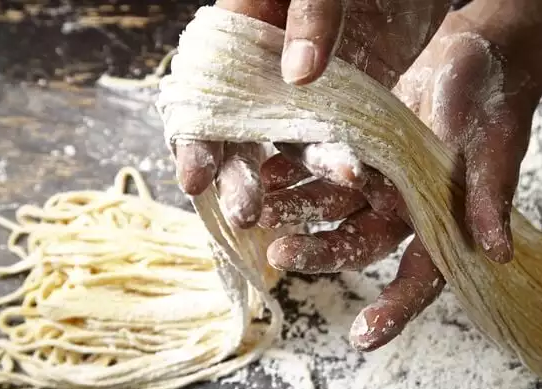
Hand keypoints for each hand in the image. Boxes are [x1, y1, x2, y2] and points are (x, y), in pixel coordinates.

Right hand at [173, 0, 450, 232]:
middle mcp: (267, 69)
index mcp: (242, 31)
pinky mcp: (348, 101)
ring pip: (289, 142)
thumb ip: (311, 14)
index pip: (205, 92)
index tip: (194, 179)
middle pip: (240, 130)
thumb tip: (298, 75)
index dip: (195, 138)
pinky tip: (346, 187)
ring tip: (297, 212)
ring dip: (294, 177)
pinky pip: (337, 139)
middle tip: (244, 214)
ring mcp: (307, 89)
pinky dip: (337, 164)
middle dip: (238, 175)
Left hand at [259, 7, 541, 350]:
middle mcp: (406, 211)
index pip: (422, 276)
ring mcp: (380, 184)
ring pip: (333, 210)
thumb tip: (498, 254)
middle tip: (282, 253)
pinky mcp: (361, 153)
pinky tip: (267, 170)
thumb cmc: (494, 105)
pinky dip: (296, 171)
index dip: (395, 306)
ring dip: (297, 213)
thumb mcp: (495, 148)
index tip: (364, 336)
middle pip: (359, 245)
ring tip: (257, 211)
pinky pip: (323, 169)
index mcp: (444, 222)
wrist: (478, 59)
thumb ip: (489, 198)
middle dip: (321, 253)